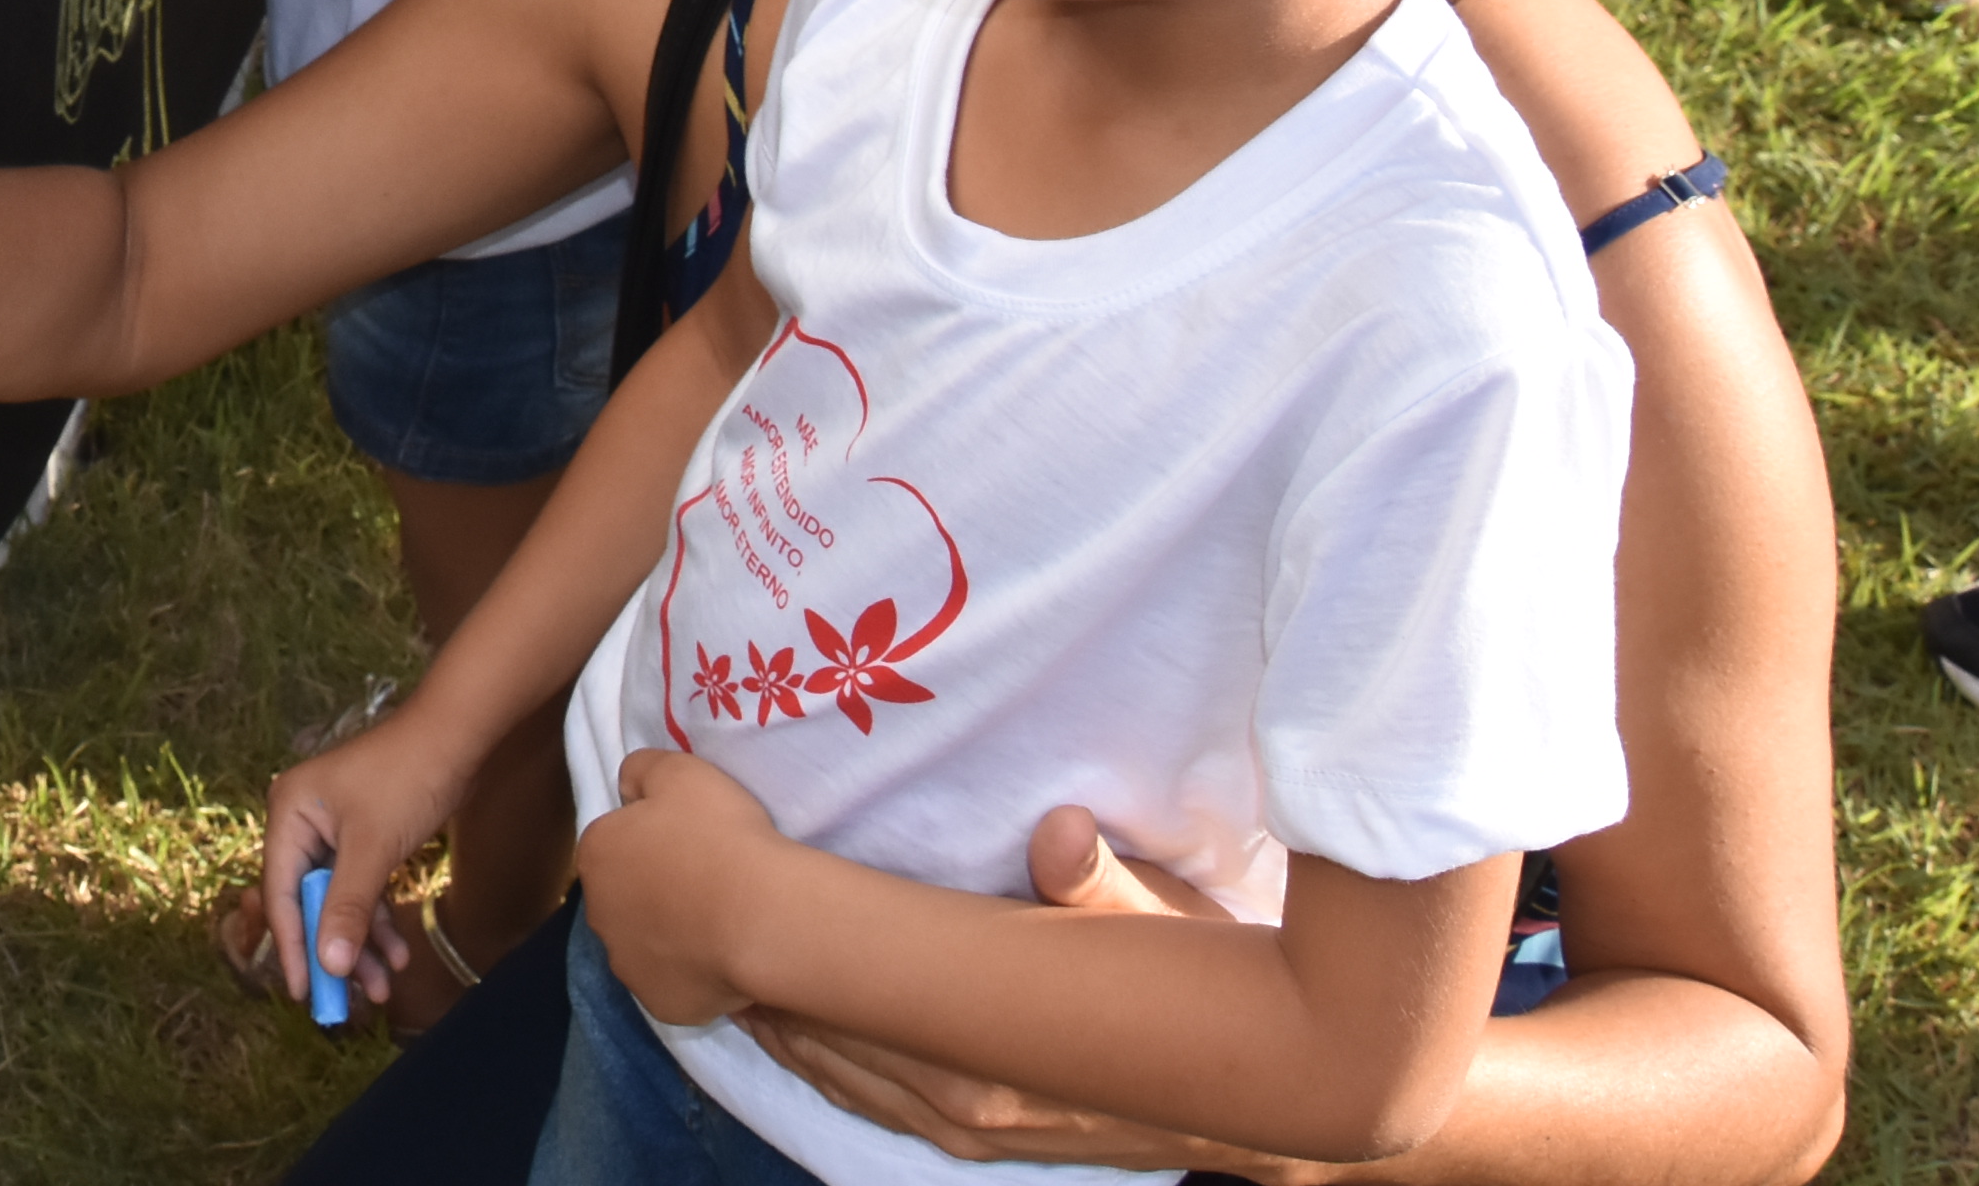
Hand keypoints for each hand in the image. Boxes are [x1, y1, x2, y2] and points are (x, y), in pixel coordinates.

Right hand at [260, 707, 462, 1006]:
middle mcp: (303, 820)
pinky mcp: (363, 833)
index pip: (281, 893)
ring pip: (339, 900)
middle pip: (309, 901)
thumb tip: (329, 966)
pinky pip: (361, 886)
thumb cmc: (407, 780)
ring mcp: (334, 827)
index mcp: (289, 814)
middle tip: (350, 1000)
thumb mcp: (374, 850)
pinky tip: (398, 952)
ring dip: (362, 943)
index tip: (306, 995)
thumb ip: (347, 908)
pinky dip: (377, 918)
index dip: (293, 947)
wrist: (459, 734)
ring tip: (385, 986)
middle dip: (335, 949)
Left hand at [578, 748, 788, 1024]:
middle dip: (653, 891)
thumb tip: (627, 788)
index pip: (613, 842)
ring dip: (670, 936)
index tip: (689, 841)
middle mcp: (598, 914)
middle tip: (705, 882)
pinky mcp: (660, 1005)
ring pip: (644, 945)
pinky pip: (674, 985)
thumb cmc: (719, 836)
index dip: (651, 840)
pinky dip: (693, 976)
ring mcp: (627, 966)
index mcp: (596, 854)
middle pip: (623, 897)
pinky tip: (725, 958)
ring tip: (720, 923)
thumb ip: (641, 770)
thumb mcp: (679, 771)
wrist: (760, 914)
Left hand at [740, 810, 1305, 1177]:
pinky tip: (800, 1021)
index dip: (774, 930)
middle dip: (759, 968)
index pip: (843, 984)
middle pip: (821, 1028)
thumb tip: (1061, 836)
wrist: (1282, 1109)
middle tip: (696, 901)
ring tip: (730, 955)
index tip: (720, 867)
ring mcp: (968, 1130)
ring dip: (783, 1013)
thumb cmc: (1222, 995)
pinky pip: (870, 1097)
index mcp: (985, 1050)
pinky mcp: (980, 1142)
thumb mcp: (1166, 926)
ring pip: (835, 1069)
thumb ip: (1102, 886)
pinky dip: (824, 1054)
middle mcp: (961, 1101)